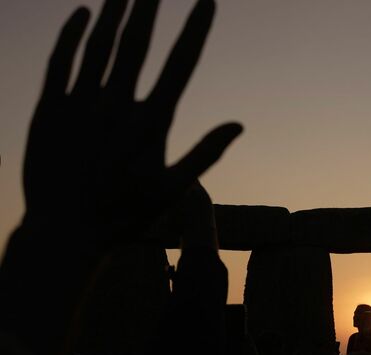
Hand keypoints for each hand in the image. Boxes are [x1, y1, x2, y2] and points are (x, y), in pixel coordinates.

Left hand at [23, 0, 240, 246]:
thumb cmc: (125, 214)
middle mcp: (115, 107)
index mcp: (150, 124)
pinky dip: (71, 35)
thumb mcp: (173, 190)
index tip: (207, 1)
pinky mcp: (48, 111)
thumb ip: (206, 153)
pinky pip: (60, 62)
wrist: (63, 232)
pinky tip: (82, 13)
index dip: (195, 30)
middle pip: (136, 44)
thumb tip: (239, 124)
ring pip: (98, 46)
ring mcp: (79, 107)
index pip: (180, 65)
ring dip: (113, 13)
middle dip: (149, 8)